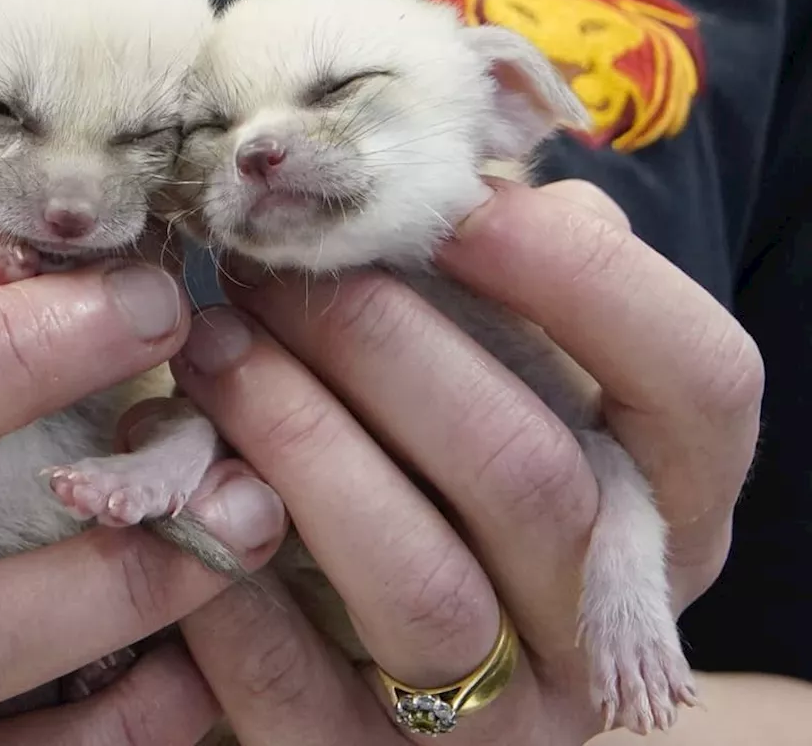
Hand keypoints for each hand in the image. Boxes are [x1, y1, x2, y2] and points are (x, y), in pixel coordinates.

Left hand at [152, 178, 761, 743]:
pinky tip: (182, 483)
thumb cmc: (450, 473)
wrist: (401, 679)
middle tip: (269, 270)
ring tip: (209, 350)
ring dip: (298, 441)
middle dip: (380, 345)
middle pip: (527, 472)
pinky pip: (293, 687)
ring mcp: (498, 716)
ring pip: (417, 581)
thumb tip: (477, 186)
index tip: (461, 208)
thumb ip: (514, 293)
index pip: (697, 384)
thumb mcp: (513, 385)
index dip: (587, 281)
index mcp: (664, 505)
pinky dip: (224, 578)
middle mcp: (601, 620)